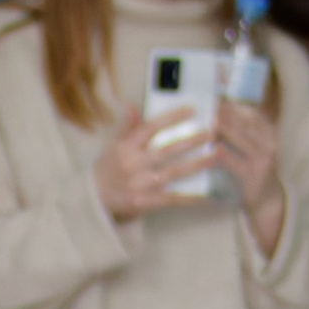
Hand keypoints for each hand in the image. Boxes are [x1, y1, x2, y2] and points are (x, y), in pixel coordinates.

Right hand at [94, 108, 214, 224]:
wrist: (92, 201)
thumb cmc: (106, 171)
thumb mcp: (113, 147)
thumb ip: (128, 128)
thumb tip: (132, 105)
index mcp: (127, 147)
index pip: (151, 128)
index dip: (172, 118)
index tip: (192, 111)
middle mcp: (134, 164)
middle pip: (167, 150)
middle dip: (192, 141)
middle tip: (213, 132)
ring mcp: (140, 184)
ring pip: (173, 172)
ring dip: (197, 165)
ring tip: (216, 156)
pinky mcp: (145, 202)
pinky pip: (171, 199)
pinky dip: (190, 197)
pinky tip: (207, 194)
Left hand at [208, 94, 284, 250]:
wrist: (265, 197)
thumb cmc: (250, 166)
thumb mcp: (249, 144)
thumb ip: (237, 128)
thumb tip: (215, 107)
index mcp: (268, 130)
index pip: (248, 111)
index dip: (232, 103)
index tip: (215, 95)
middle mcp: (269, 141)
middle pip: (244, 122)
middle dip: (225, 113)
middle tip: (207, 106)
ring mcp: (264, 158)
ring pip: (241, 138)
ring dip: (224, 130)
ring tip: (208, 122)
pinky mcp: (254, 175)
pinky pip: (236, 162)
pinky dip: (223, 154)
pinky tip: (212, 149)